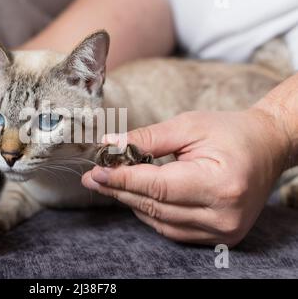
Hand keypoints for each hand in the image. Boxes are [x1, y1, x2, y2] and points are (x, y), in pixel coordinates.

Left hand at [82, 108, 290, 245]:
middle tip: (94, 177)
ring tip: (113, 183)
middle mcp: (223, 214)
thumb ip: (149, 138)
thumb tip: (111, 145)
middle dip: (120, 190)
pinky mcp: (219, 237)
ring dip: (132, 202)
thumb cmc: (231, 132)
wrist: (267, 148)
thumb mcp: (189, 126)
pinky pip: (171, 230)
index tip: (97, 172)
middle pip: (156, 206)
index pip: (158, 186)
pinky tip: (139, 196)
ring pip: (160, 221)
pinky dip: (151, 213)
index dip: (123, 179)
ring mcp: (222, 230)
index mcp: (220, 183)